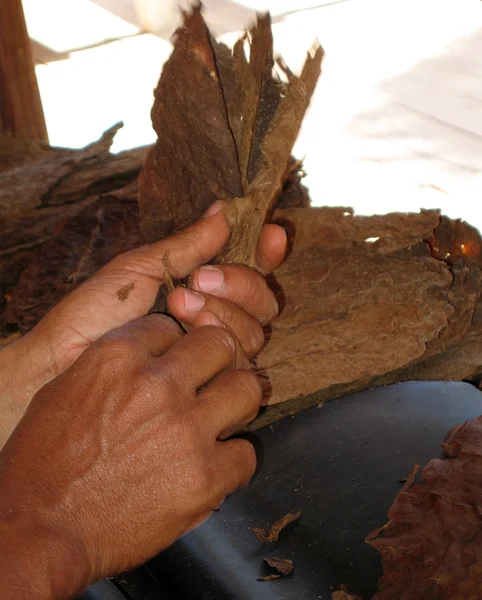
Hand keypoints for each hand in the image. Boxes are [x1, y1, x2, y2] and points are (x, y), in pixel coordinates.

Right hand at [0, 315, 260, 598]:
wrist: (41, 529)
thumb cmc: (41, 463)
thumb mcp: (63, 390)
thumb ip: (112, 366)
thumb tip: (147, 360)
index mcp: (118, 357)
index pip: (170, 326)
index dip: (173, 346)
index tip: (171, 364)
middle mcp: (157, 384)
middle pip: (220, 343)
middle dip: (216, 360)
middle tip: (209, 382)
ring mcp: (186, 429)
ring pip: (247, 387)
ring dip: (236, 401)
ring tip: (222, 417)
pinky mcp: (205, 476)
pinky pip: (247, 453)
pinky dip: (234, 460)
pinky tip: (216, 466)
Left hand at [34, 200, 285, 371]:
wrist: (68, 359)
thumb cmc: (98, 311)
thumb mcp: (142, 267)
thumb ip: (188, 244)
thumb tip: (225, 209)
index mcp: (202, 287)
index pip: (251, 270)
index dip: (266, 253)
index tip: (272, 235)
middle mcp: (216, 318)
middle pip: (263, 301)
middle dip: (239, 285)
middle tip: (199, 279)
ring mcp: (213, 352)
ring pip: (255, 330)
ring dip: (222, 311)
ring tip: (178, 303)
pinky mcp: (208, 381)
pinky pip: (240, 360)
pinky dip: (219, 337)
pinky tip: (186, 329)